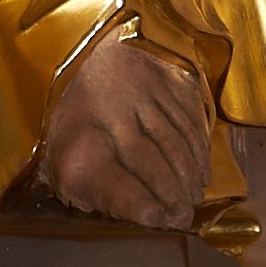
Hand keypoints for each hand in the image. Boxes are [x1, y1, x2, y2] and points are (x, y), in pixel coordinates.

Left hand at [41, 27, 212, 228]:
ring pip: (177, 138)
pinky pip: (190, 117)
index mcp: (82, 128)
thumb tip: (140, 215)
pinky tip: (200, 169)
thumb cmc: (75, 117)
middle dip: (173, 193)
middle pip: (153, 159)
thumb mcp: (64, 155)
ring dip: (190, 173)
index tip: (159, 220)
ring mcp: (144, 85)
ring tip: (193, 197)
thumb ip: (95, 189)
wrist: (83, 46)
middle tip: (184, 216)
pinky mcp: (165, 73)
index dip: (139, 204)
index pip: (113, 176)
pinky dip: (199, 147)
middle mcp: (113, 104)